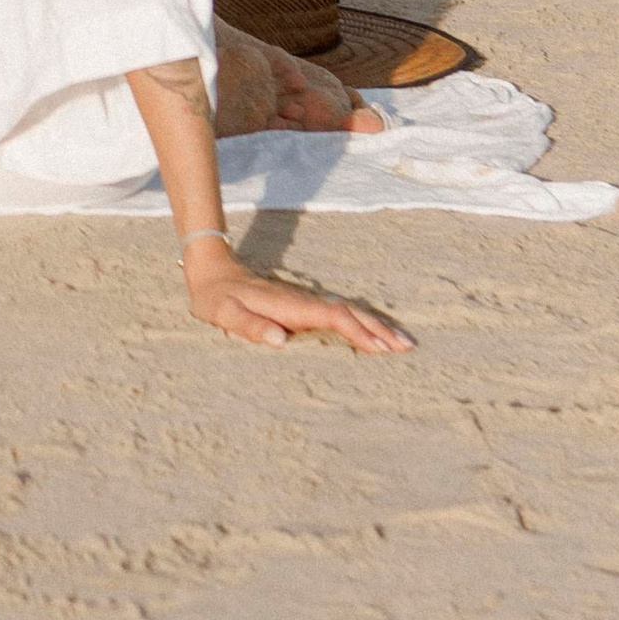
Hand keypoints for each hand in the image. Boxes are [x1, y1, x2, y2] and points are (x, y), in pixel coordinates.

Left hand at [183, 240, 411, 352]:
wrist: (211, 270)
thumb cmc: (215, 298)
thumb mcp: (222, 313)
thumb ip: (249, 325)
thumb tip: (280, 340)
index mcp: (288, 305)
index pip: (332, 317)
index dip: (357, 332)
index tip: (380, 349)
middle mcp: (302, 301)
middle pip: (349, 313)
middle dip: (378, 329)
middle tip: (407, 347)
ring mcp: (305, 302)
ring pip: (348, 312)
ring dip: (375, 326)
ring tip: (401, 344)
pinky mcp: (303, 306)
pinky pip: (339, 315)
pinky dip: (361, 324)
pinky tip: (372, 335)